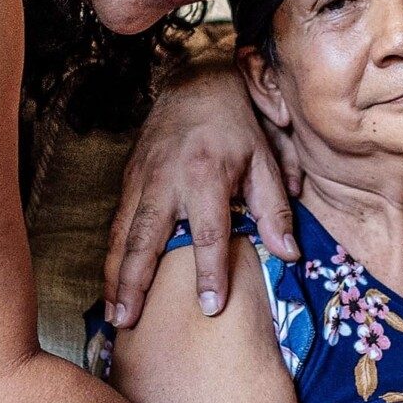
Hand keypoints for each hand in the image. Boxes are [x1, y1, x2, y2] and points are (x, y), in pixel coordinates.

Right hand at [103, 61, 300, 327]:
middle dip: (134, 282)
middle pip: (146, 239)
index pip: (208, 233)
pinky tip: (112, 284)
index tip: (210, 308)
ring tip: (114, 314)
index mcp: (206, 175)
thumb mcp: (264, 160)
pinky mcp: (128, 179)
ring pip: (122, 235)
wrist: (195, 82)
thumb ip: (274, 208)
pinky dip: (112, 257)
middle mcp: (166, 180)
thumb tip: (290, 254)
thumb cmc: (235, 125)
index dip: (210, 272)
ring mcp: (141, 180)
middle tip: (127, 321)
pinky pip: (117, 224)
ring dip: (115, 277)